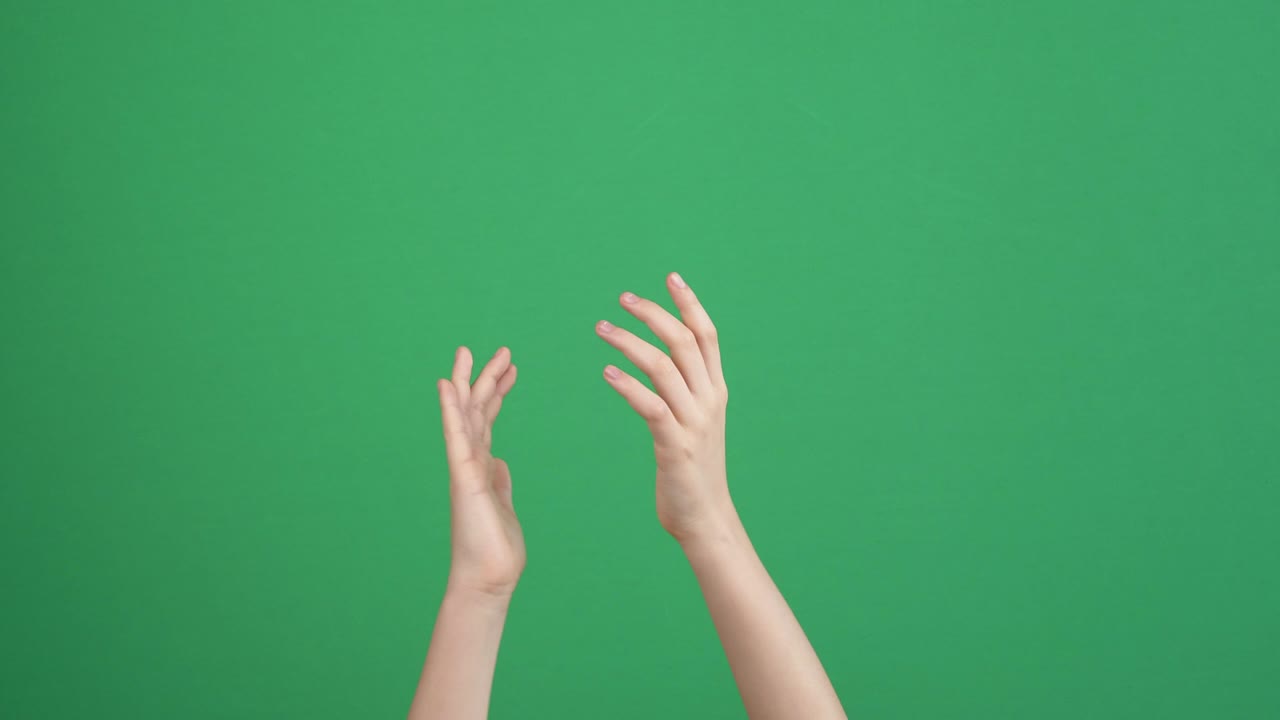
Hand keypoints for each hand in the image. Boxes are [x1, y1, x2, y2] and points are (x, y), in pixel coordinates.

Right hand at [436, 346, 523, 597]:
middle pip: (475, 411)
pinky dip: (451, 409)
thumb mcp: (503, 505)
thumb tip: (500, 462)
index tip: (509, 369)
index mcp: (481, 468)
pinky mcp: (463, 478)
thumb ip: (499, 481)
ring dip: (467, 383)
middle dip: (486, 379)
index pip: (487, 422)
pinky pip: (456, 437)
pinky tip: (448, 385)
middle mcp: (469, 463)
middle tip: (502, 349)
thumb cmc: (495, 549)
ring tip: (468, 352)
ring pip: (463, 417)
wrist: (489, 579)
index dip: (497, 394)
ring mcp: (463, 469)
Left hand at [595, 272, 734, 542]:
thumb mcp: (698, 422)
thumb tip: (668, 363)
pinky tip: (607, 373)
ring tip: (602, 329)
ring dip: (630, 343)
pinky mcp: (675, 446)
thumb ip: (688, 391)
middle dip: (654, 313)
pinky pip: (652, 406)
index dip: (690, 303)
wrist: (706, 518)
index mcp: (716, 391)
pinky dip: (629, 385)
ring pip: (664, 367)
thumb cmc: (694, 470)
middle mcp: (709, 401)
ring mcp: (694, 423)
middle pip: (684, 342)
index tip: (670, 276)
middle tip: (622, 298)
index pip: (707, 335)